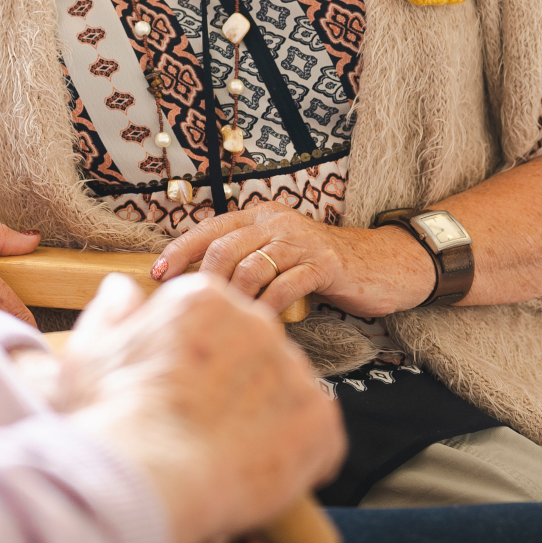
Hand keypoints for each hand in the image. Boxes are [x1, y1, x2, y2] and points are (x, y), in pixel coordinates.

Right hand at [58, 274, 343, 542]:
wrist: (148, 478)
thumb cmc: (113, 419)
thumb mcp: (92, 355)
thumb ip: (112, 313)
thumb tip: (121, 287)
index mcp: (204, 299)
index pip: (216, 320)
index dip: (200, 362)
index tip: (184, 393)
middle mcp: (257, 321)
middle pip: (255, 352)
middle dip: (236, 387)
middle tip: (204, 427)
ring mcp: (292, 369)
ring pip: (286, 393)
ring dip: (267, 422)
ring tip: (227, 455)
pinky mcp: (320, 419)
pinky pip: (318, 436)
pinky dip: (297, 458)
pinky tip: (259, 471)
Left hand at [150, 200, 435, 318]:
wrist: (383, 264)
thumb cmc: (324, 267)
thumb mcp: (281, 255)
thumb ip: (247, 262)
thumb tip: (200, 289)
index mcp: (260, 216)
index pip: (209, 228)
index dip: (180, 250)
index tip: (157, 275)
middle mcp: (276, 222)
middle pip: (224, 247)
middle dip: (202, 280)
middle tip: (192, 309)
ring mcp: (300, 241)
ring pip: (250, 266)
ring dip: (234, 299)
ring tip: (225, 323)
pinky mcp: (323, 264)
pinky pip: (284, 285)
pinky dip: (267, 308)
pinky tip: (260, 326)